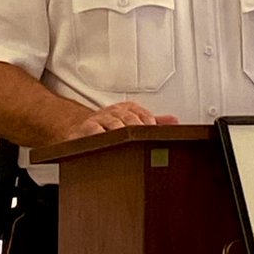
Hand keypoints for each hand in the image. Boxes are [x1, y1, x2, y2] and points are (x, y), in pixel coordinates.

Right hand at [64, 101, 178, 139]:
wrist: (79, 127)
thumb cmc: (107, 126)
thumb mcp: (131, 121)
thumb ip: (153, 123)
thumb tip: (174, 122)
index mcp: (127, 109)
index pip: (143, 115)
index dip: (149, 125)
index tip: (153, 134)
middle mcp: (114, 112)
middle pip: (131, 120)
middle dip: (138, 131)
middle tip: (144, 142)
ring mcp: (100, 119)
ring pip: (115, 125)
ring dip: (123, 134)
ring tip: (129, 144)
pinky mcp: (87, 128)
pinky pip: (96, 131)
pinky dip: (103, 137)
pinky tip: (108, 144)